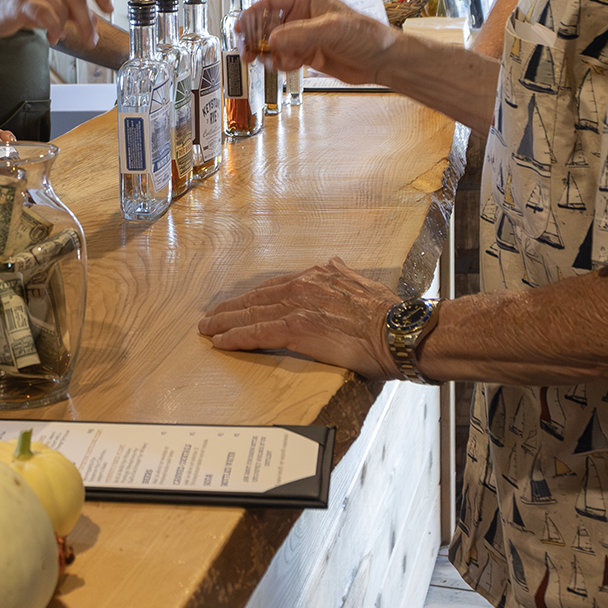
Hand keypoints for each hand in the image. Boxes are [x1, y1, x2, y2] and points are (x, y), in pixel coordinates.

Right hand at [0, 0, 113, 46]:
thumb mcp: (54, 6)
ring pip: (60, 7)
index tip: (109, 9)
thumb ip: (74, 12)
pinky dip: (53, 29)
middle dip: (86, 22)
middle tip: (90, 40)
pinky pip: (45, 14)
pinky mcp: (22, 1)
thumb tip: (95, 25)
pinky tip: (52, 37)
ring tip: (59, 36)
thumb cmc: (25, 5)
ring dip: (64, 27)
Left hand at [197, 258, 400, 379]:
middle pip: (257, 297)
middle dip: (231, 308)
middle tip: (211, 317)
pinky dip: (236, 337)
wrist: (399, 331)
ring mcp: (298, 305)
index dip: (254, 297)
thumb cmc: (388, 315)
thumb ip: (343, 275)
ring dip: (225, 322)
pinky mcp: (297, 327)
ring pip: (251, 313)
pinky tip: (221, 342)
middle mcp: (304, 285)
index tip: (239, 304)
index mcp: (319, 275)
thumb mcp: (362, 283)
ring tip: (207, 329)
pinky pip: (257, 333)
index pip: (275, 286)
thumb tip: (336, 265)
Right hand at [237, 0, 398, 85]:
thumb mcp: (332, 29)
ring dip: (267, 54)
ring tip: (266, 61)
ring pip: (273, 44)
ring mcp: (303, 37)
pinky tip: (288, 65)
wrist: (382, 60)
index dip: (252, 14)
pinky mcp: (307, 54)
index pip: (271, 3)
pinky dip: (281, 64)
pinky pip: (283, 58)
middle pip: (267, 26)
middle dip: (255, 38)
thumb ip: (301, 34)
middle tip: (247, 51)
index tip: (239, 26)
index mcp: (307, 0)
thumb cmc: (367, 34)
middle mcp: (302, 17)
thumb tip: (274, 39)